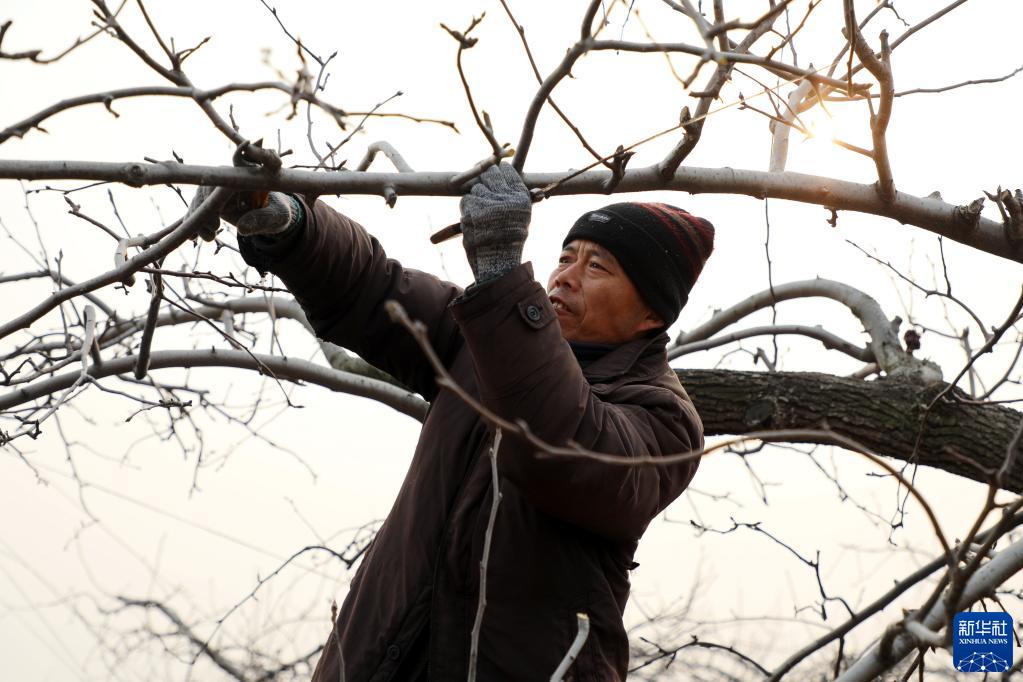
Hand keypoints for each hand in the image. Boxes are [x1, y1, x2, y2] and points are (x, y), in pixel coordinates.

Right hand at [188, 188, 298, 241]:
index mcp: (244, 176)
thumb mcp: (278, 216)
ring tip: (208, 238)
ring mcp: (217, 190)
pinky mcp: (212, 201)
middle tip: (211, 234)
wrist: (273, 214)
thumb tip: (242, 228)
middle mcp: (227, 179)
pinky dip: (192, 222)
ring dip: (197, 221)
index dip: (212, 198)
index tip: (216, 221)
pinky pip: (197, 209)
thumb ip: (263, 219)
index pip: (221, 181)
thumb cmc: (278, 211)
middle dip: (202, 213)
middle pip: (204, 191)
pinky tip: (190, 237)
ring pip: (198, 202)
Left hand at [459, 164, 531, 281]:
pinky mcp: (472, 210)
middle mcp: (505, 197)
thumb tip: (502, 173)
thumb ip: (514, 195)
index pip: (507, 171)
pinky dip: (468, 207)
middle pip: (490, 173)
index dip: (500, 172)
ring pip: (476, 187)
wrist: (498, 261)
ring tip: (483, 212)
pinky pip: (466, 199)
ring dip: (477, 196)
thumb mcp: (521, 216)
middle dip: (487, 179)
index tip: (498, 175)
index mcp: (520, 197)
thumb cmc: (509, 239)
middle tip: (487, 190)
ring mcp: (487, 203)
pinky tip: (475, 218)